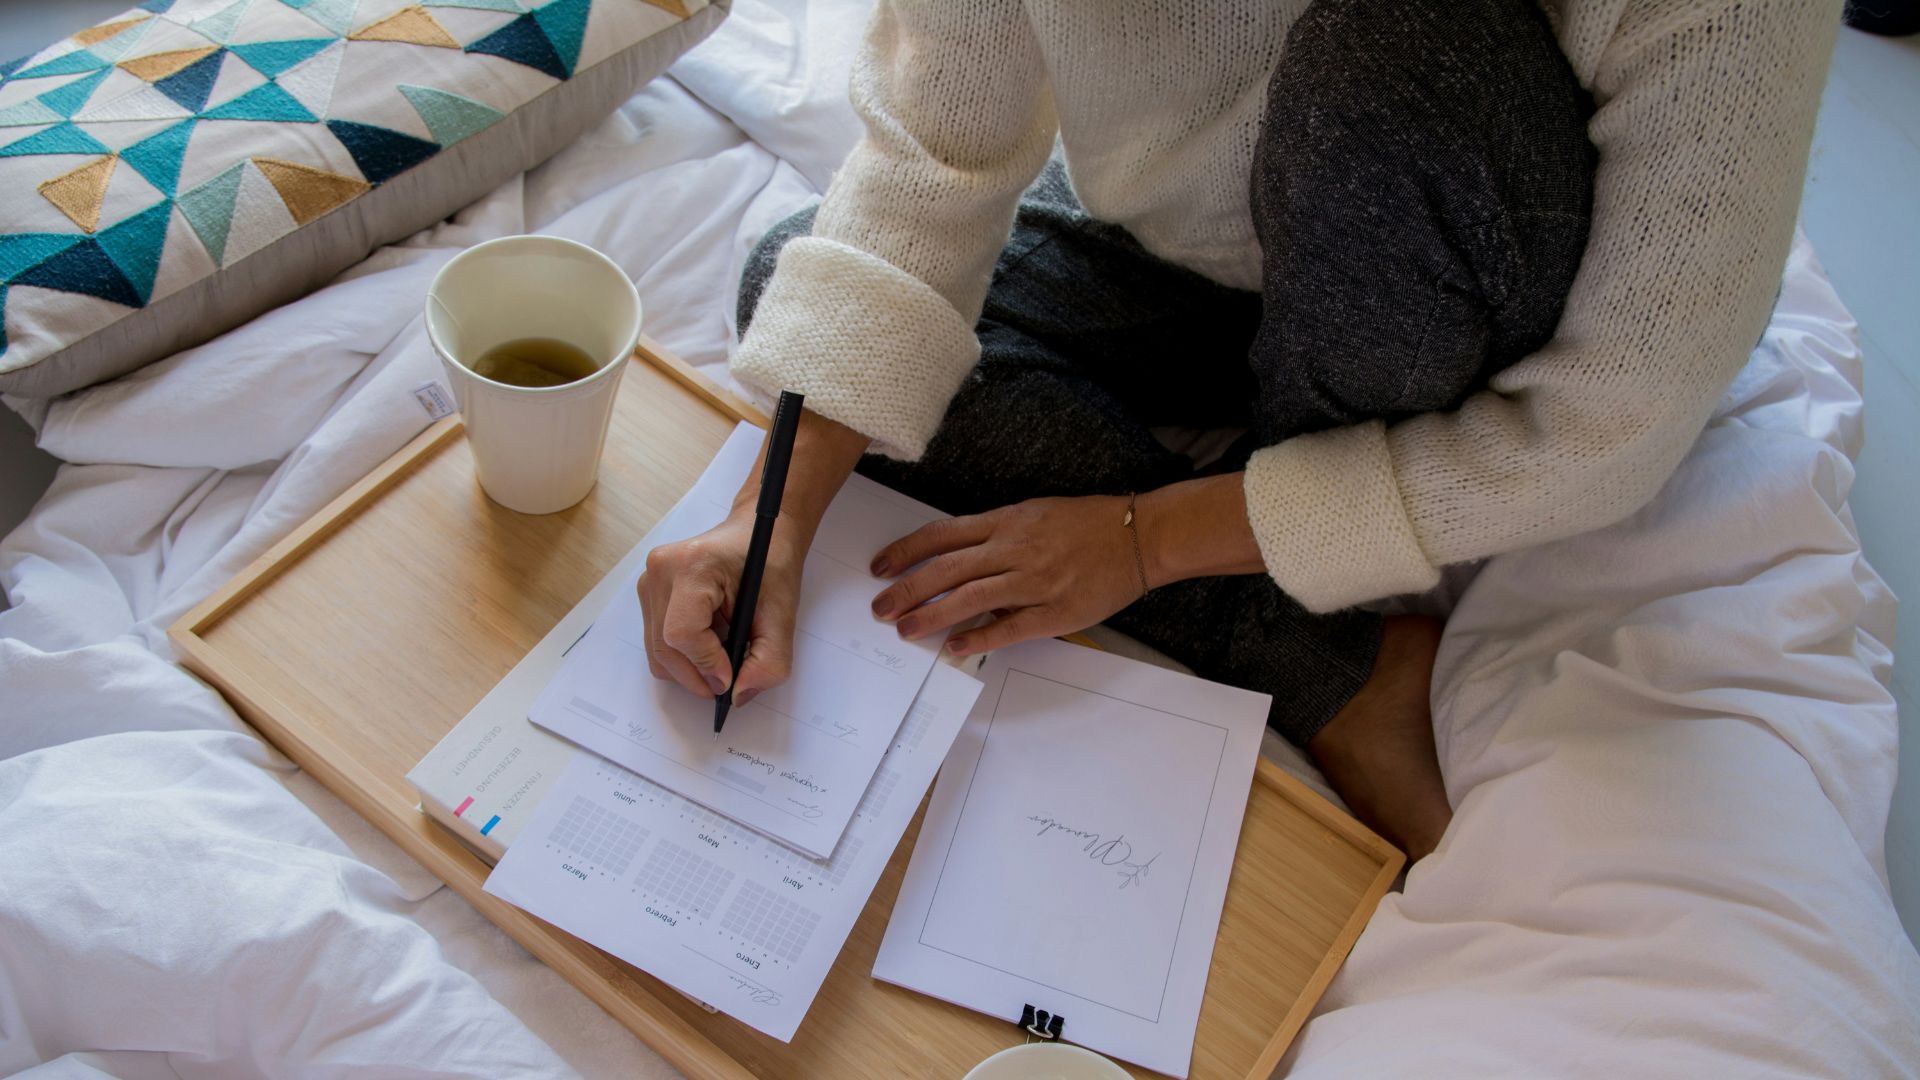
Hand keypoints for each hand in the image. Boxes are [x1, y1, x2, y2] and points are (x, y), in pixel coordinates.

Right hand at [637, 507, 808, 701]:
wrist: (756, 532)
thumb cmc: (770, 561)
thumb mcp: (783, 612)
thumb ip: (770, 660)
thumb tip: (738, 696)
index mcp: (693, 564)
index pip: (682, 634)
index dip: (707, 665)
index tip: (732, 677)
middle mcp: (660, 570)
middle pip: (665, 649)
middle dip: (699, 675)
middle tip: (731, 679)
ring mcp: (648, 581)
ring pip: (658, 653)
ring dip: (692, 668)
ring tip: (723, 653)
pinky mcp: (648, 593)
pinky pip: (657, 643)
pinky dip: (684, 655)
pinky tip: (710, 641)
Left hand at [868, 496, 1145, 656]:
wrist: (1138, 536)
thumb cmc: (1086, 524)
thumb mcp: (1034, 514)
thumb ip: (996, 535)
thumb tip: (957, 561)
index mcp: (1006, 522)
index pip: (942, 535)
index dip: (905, 551)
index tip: (879, 567)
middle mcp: (1014, 548)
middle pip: (947, 569)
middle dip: (906, 589)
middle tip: (879, 608)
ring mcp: (1035, 580)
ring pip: (970, 598)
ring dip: (931, 615)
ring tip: (905, 630)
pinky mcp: (1056, 611)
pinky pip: (1010, 627)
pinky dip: (979, 637)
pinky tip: (955, 647)